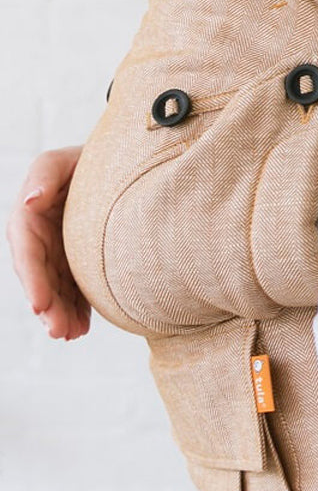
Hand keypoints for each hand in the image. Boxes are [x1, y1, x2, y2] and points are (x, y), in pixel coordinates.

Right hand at [6, 146, 90, 340]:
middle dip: (47, 306)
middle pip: (39, 276)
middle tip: (59, 331)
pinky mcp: (76, 257)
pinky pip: (72, 287)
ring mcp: (58, 247)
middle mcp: (40, 235)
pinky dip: (75, 308)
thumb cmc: (88, 156)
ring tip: (71, 335)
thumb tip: (29, 201)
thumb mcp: (63, 159)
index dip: (32, 280)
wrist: (117, 160)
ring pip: (54, 287)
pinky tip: (82, 328)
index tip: (40, 304)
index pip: (27, 252)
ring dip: (60, 314)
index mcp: (30, 214)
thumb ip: (45, 175)